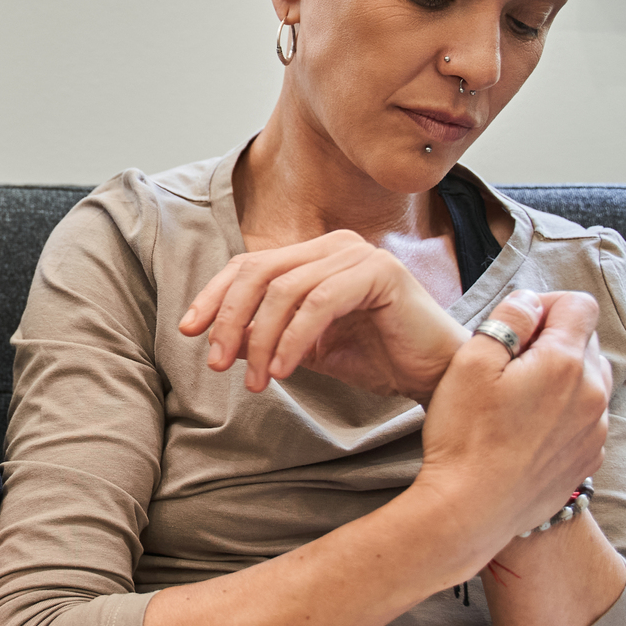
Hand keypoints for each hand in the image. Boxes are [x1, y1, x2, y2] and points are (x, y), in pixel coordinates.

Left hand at [178, 231, 467, 401]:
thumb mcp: (305, 347)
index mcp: (314, 255)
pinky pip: (318, 303)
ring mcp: (357, 254)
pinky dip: (293, 339)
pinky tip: (282, 371)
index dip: (214, 297)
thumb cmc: (376, 358)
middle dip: (229, 318)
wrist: (436, 375)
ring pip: (284, 290)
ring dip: (261, 339)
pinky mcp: (379, 272)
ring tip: (255, 380)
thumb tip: (217, 340)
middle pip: (258, 272)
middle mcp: (333, 245)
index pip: (248, 266)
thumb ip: (266, 335)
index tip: (188, 332)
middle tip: (217, 363)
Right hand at [413, 289, 612, 574]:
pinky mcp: (587, 459)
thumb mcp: (471, 361)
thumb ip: (508, 319)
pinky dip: (562, 414)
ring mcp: (594, 430)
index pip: (579, 305)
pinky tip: (524, 429)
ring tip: (515, 398)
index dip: (546, 303)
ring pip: (587, 382)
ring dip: (559, 378)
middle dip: (551, 340)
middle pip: (586, 342)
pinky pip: (584, 419)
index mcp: (566, 362)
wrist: (472, 510)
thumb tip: (529, 302)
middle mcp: (593, 394)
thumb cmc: (465, 436)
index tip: (517, 323)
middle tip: (508, 361)